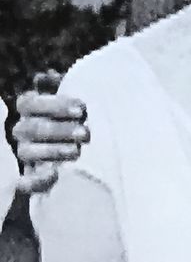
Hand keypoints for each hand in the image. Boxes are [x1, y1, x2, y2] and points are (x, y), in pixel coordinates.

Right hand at [14, 71, 88, 193]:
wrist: (96, 144)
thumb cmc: (85, 112)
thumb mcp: (78, 96)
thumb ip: (64, 84)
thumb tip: (45, 77)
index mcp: (31, 107)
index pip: (29, 103)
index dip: (54, 105)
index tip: (81, 109)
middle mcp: (23, 130)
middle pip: (30, 128)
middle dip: (59, 130)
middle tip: (85, 133)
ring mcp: (26, 153)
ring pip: (26, 152)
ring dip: (52, 151)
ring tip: (77, 151)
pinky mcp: (30, 178)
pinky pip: (25, 183)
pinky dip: (36, 181)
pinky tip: (55, 174)